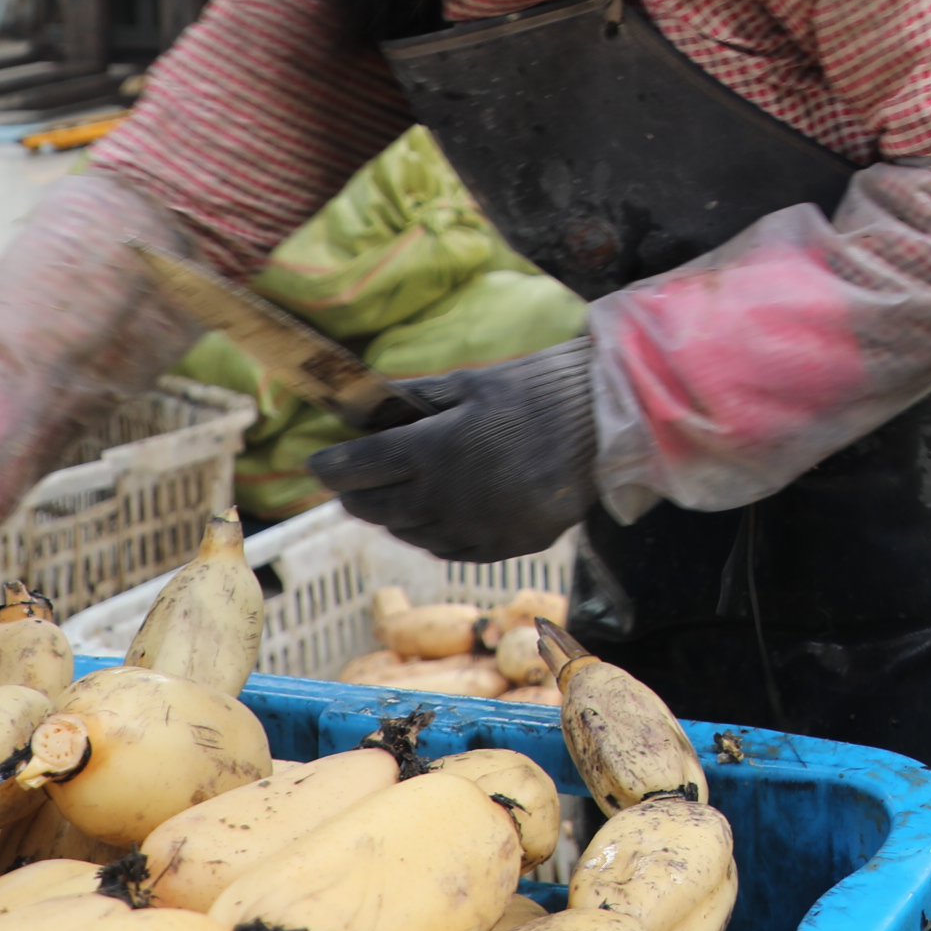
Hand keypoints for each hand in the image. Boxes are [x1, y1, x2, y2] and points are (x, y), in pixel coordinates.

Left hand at [310, 338, 600, 564]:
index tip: (320, 463)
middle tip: (352, 481)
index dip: (330, 467)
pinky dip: (435, 532)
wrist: (610, 421)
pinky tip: (441, 511)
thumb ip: (411, 400)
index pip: (356, 470)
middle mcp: (447, 497)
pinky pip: (450, 548)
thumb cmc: (539, 388)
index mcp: (433, 449)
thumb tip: (364, 410)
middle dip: (356, 494)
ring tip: (400, 494)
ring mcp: (477, 527)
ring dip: (396, 515)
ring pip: (409, 533)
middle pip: (375, 509)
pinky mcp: (505, 546)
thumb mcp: (470, 382)